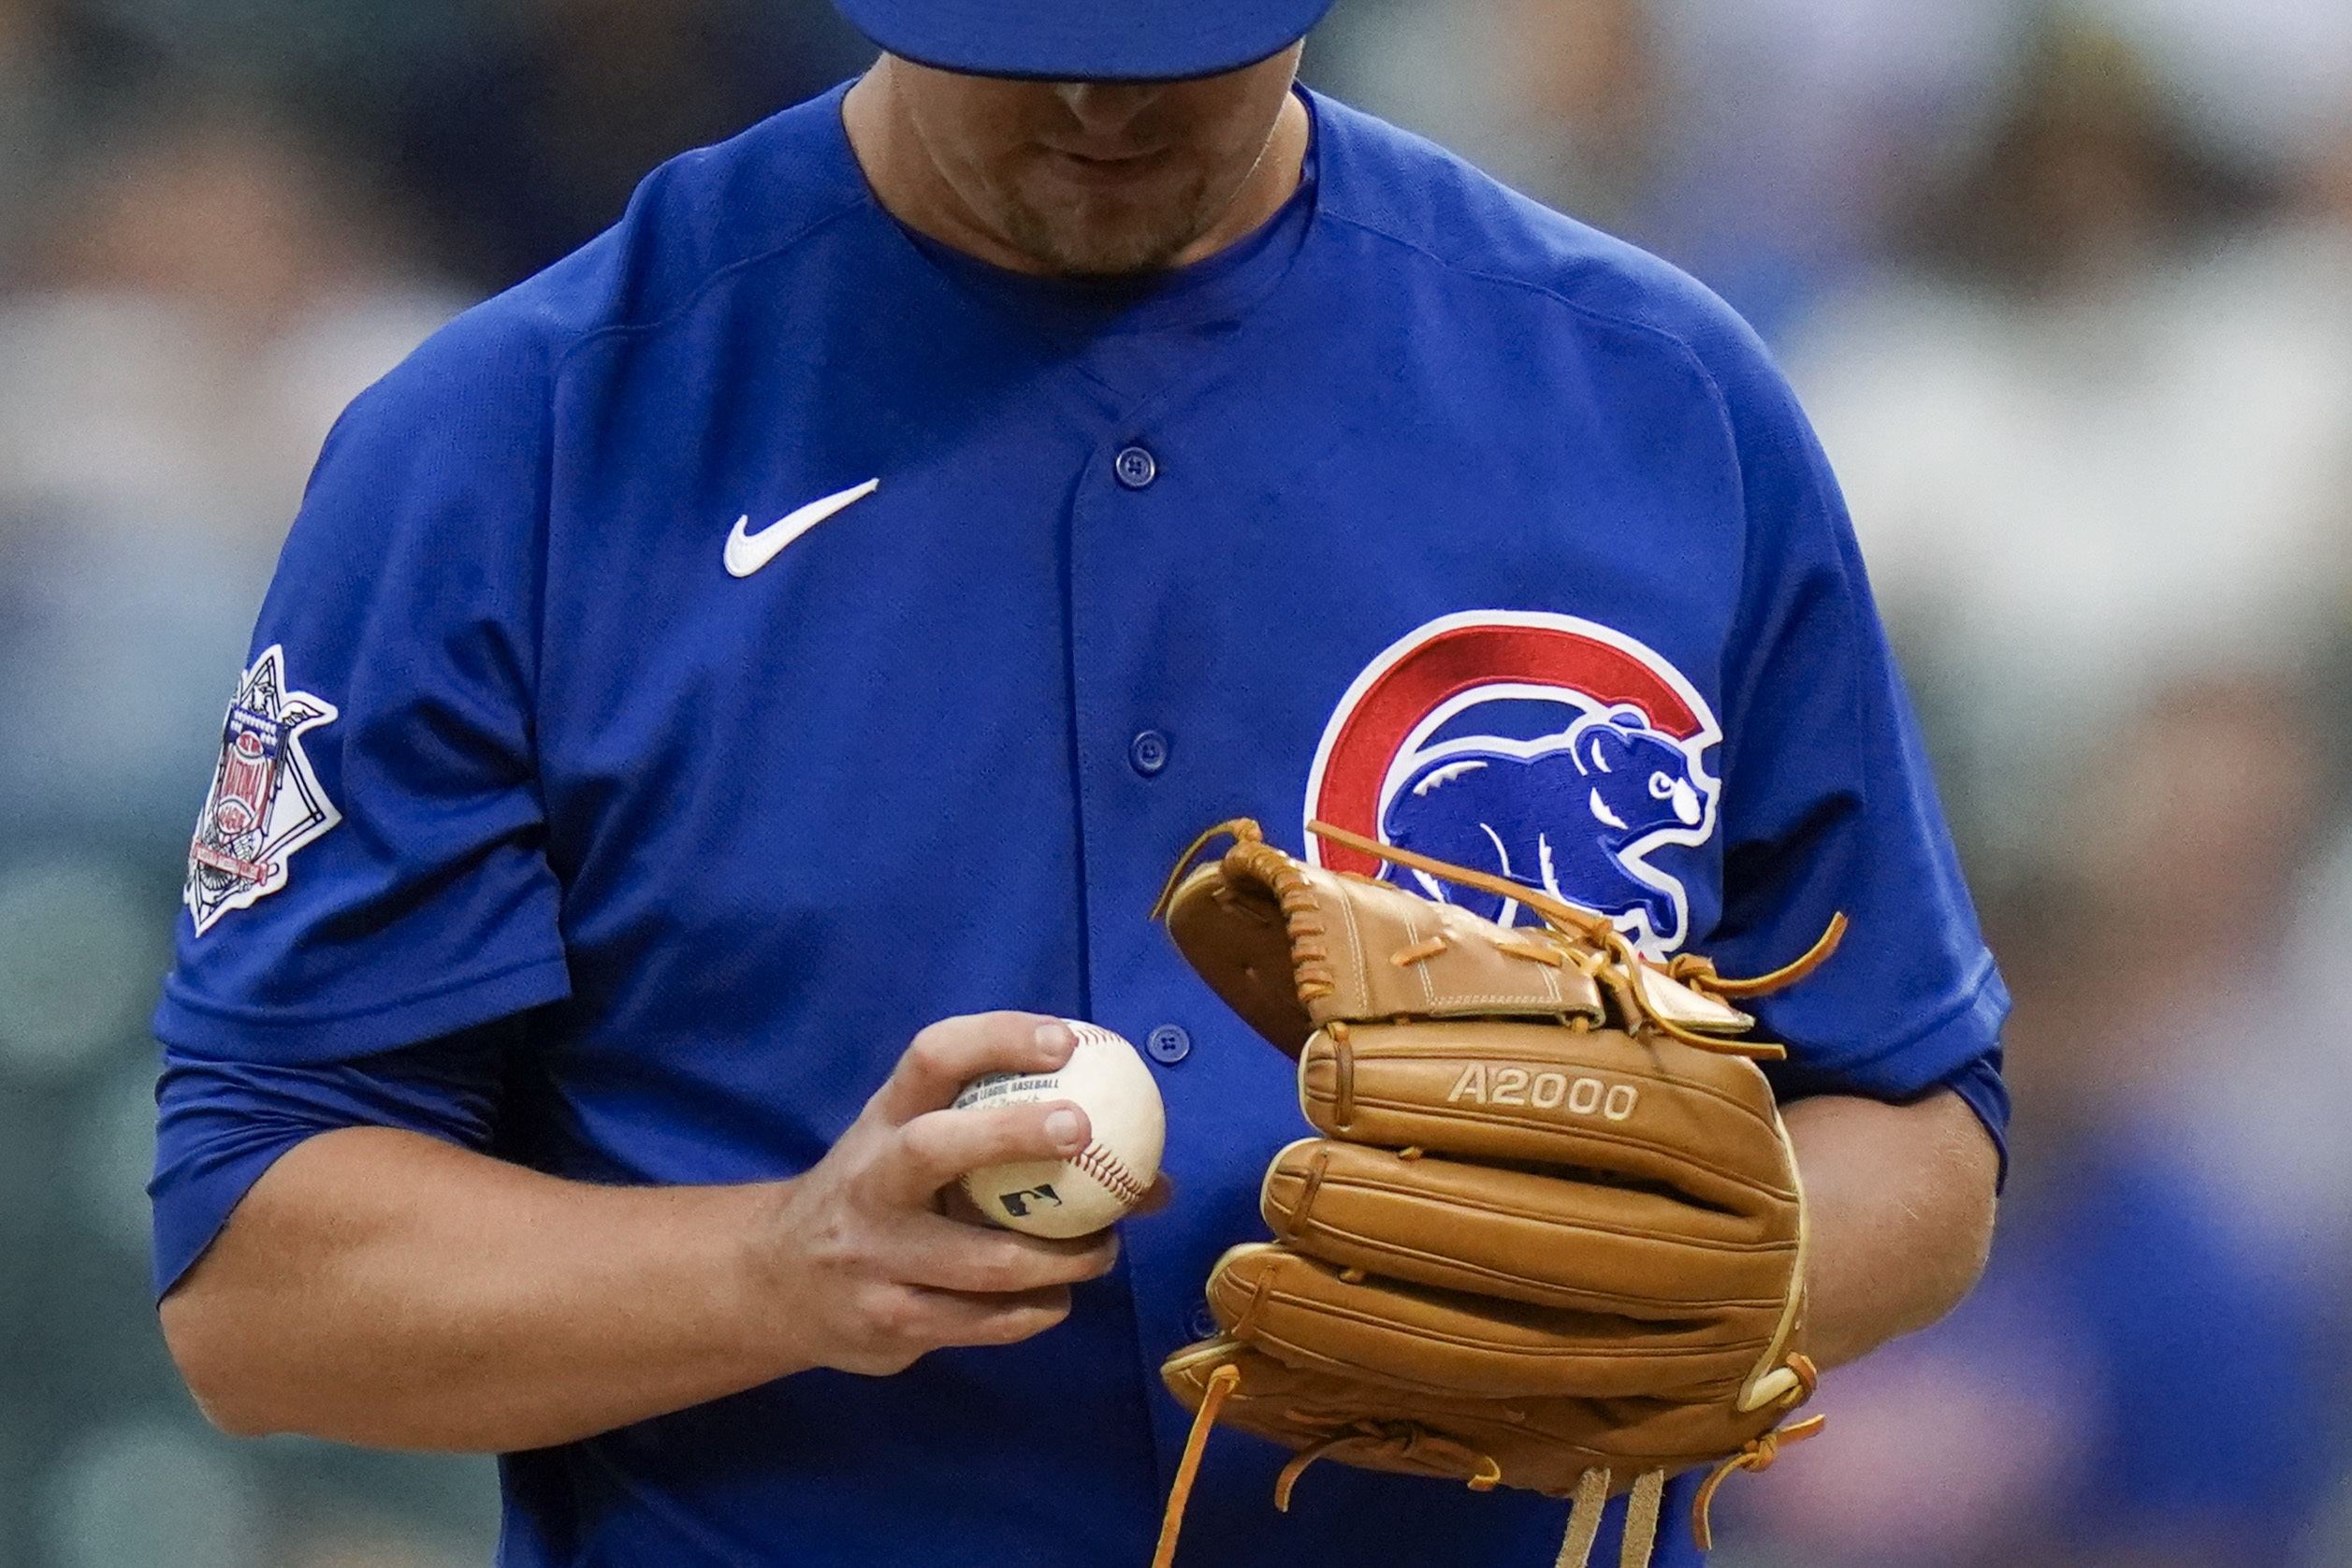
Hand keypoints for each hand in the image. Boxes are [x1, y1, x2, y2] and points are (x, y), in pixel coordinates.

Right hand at [754, 1013, 1124, 1376]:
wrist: (774, 1282)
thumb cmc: (881, 1199)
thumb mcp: (917, 1149)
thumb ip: (1010, 1147)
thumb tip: (1154, 1176)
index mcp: (884, 1120)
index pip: (934, 1056)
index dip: (999, 1039)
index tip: (1065, 1041)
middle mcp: (871, 1181)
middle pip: (937, 1146)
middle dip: (1014, 1135)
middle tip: (1085, 1134)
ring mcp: (874, 1257)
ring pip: (983, 1259)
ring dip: (1063, 1256)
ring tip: (1104, 1248)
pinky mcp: (888, 1324)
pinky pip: (984, 1321)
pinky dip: (1036, 1309)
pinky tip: (1057, 1298)